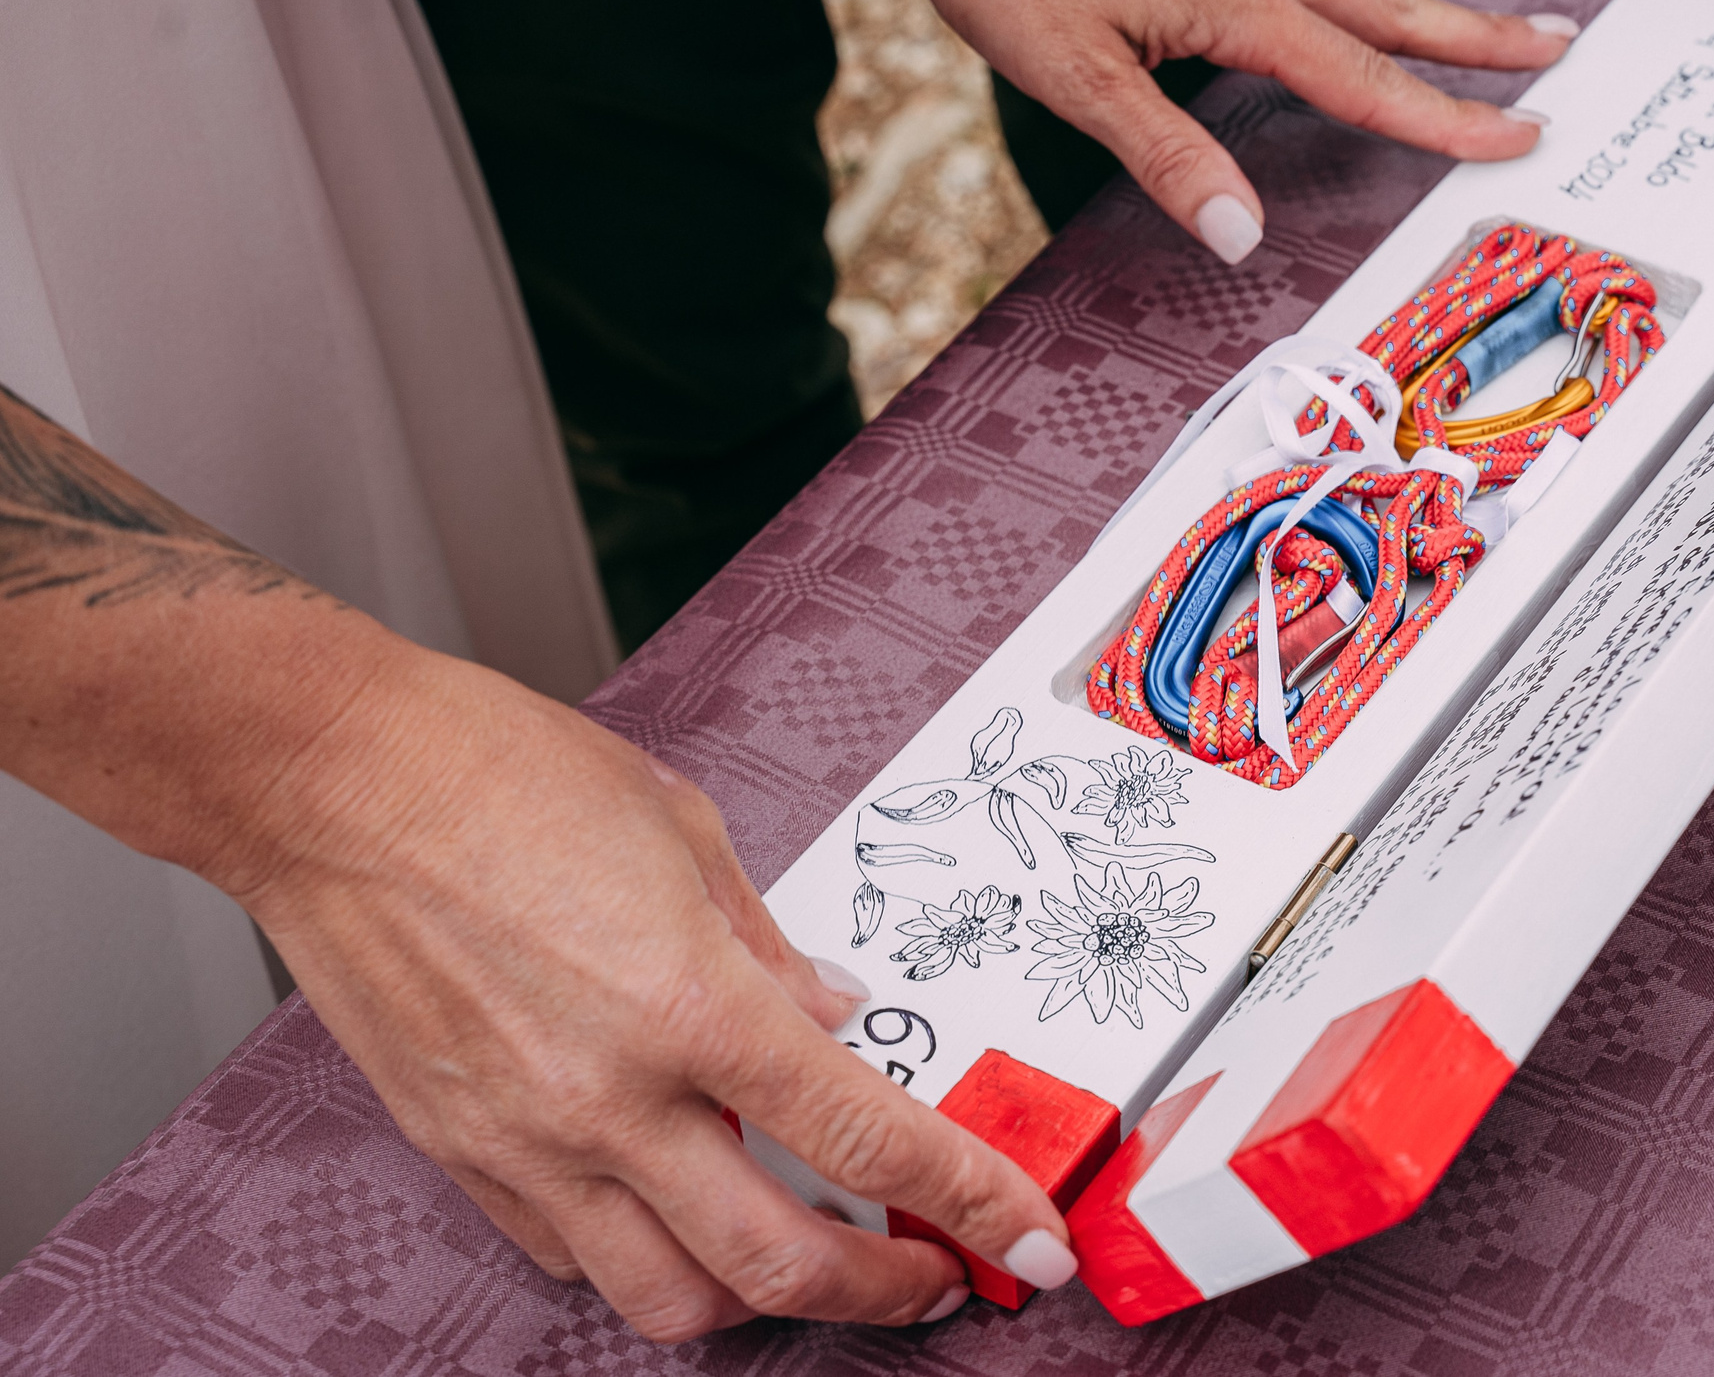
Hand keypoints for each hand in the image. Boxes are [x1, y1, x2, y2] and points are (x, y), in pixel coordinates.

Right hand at [0, 385, 1071, 1338]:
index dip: (968, 1200)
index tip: (1020, 1232)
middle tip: (934, 1276)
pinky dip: (645, 1257)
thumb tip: (830, 1016)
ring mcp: (528, 1141)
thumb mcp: (684, 834)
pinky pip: (573, 1256)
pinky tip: (680, 1210)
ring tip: (812, 1257)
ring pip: (670, 1298)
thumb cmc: (496, 775)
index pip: (868, 1139)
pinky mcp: (464, 1154)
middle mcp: (611, 1097)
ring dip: (762, 1297)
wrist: (332, 782)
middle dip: (883, 1293)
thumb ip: (769, 950)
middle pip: (779, 1265)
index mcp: (693, 1004)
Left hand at [658, 0, 1575, 263]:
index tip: (1521, 137)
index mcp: (1236, 3)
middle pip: (1393, 12)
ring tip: (1499, 29)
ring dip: (1434, 14)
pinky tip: (1356, 11)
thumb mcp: (1075, 74)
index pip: (1364, 78)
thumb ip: (1167, 156)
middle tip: (1566, 47)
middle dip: (1481, 37)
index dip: (1445, 117)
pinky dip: (1364, 0)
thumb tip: (1242, 234)